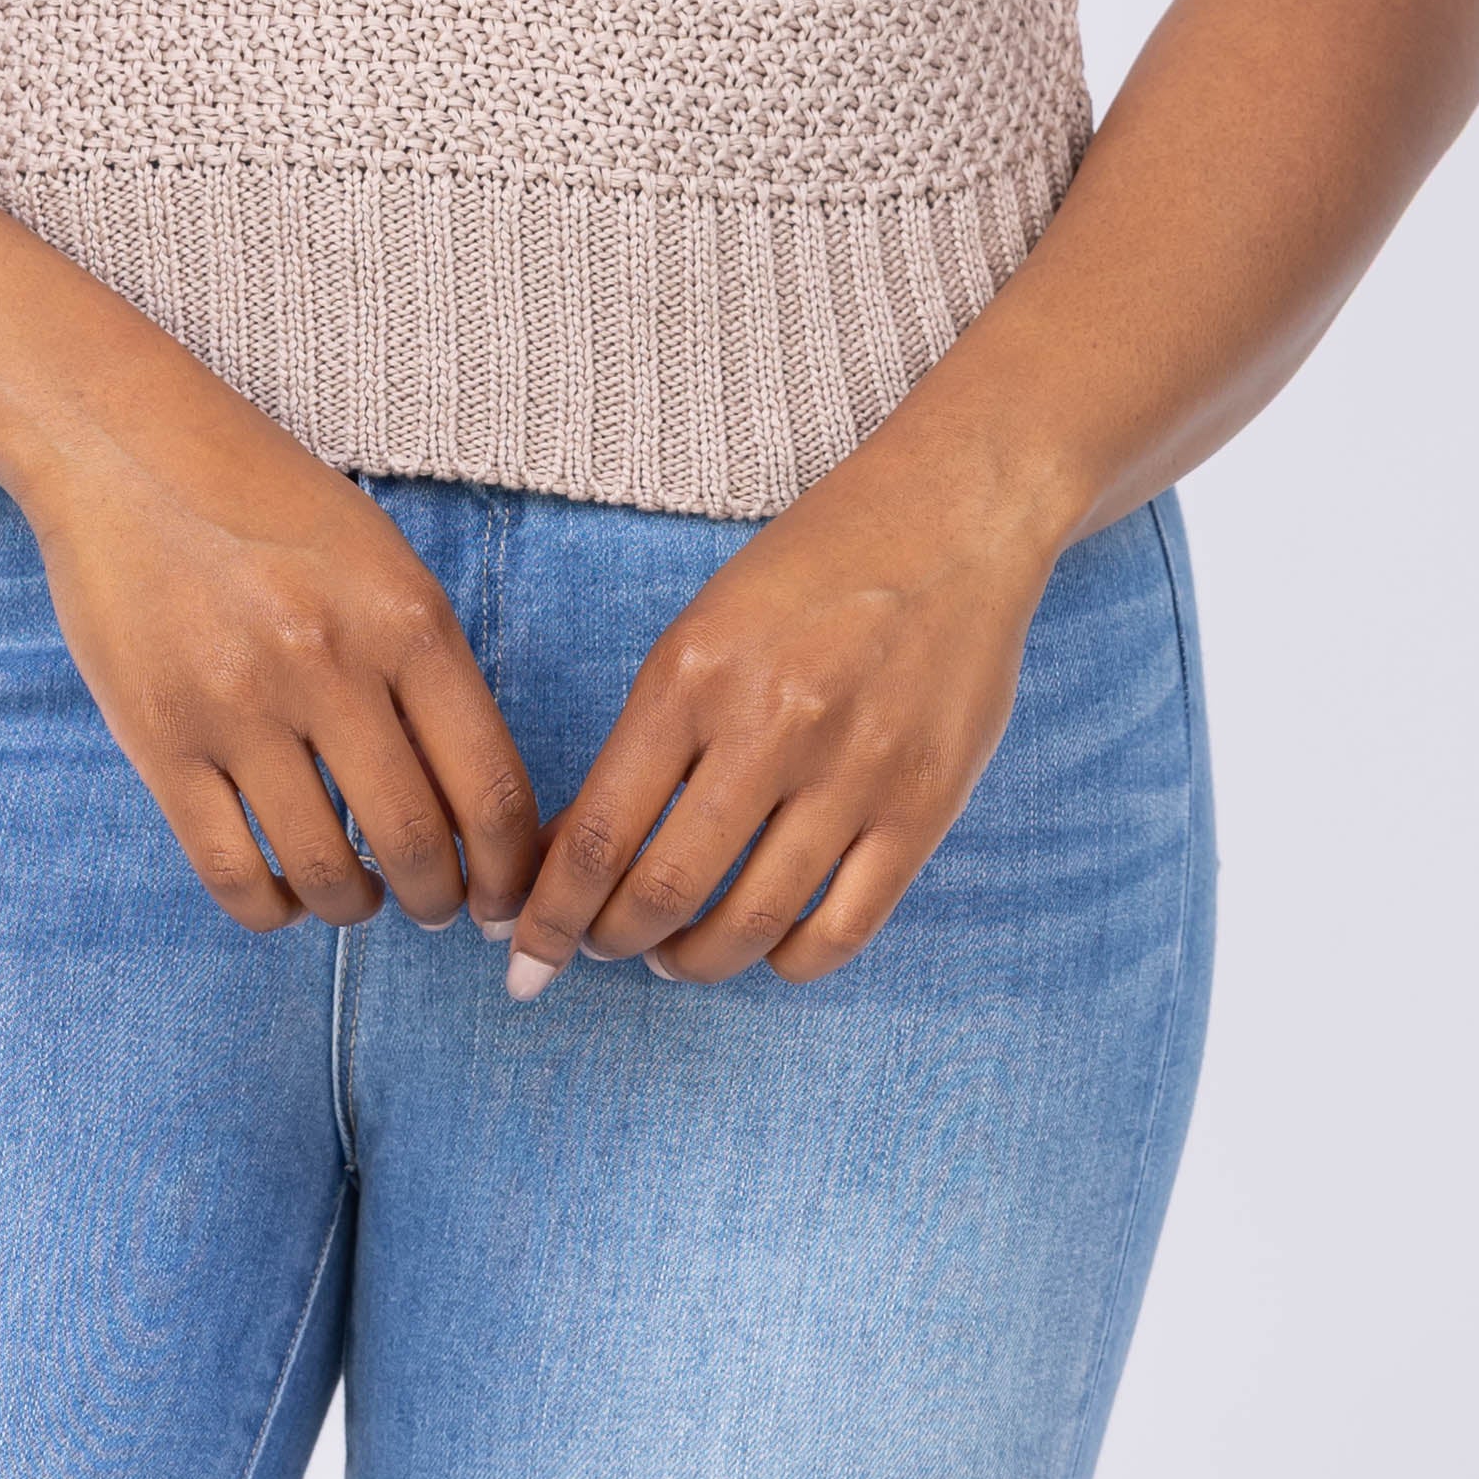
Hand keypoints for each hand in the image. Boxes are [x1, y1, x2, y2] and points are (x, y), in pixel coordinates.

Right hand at [19, 365, 542, 942]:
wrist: (124, 448)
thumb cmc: (266, 504)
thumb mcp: (379, 563)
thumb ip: (429, 673)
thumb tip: (476, 812)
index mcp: (406, 617)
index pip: (493, 787)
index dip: (511, 869)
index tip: (503, 895)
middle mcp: (330, 663)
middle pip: (417, 844)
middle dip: (440, 901)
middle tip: (435, 905)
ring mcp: (239, 705)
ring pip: (327, 873)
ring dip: (356, 908)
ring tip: (359, 895)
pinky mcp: (160, 739)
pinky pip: (232, 874)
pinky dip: (272, 909)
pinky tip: (284, 892)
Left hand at [505, 439, 1060, 994]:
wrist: (952, 516)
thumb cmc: (811, 571)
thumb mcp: (702, 629)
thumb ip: (646, 740)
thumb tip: (575, 855)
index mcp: (694, 674)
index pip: (596, 835)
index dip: (551, 916)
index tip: (526, 952)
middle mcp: (771, 726)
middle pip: (664, 892)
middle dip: (609, 942)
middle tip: (599, 949)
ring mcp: (854, 772)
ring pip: (750, 926)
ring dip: (693, 960)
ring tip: (674, 953)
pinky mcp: (923, 807)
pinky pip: (842, 932)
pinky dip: (786, 962)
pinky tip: (766, 946)